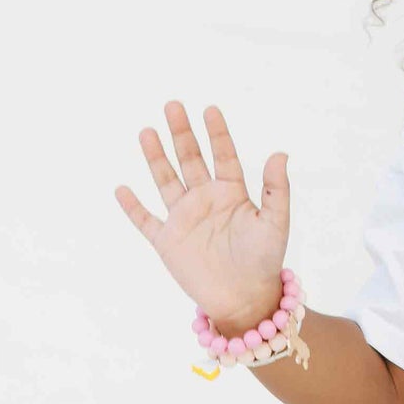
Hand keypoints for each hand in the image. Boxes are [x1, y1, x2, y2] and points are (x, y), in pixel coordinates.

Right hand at [115, 101, 289, 329]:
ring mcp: (184, 218)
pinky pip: (145, 221)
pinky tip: (122, 188)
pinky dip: (132, 207)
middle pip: (190, 160)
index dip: (216, 133)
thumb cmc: (265, 258)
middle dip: (181, 133)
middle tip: (173, 105)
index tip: (209, 109)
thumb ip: (276, 188)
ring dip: (156, 157)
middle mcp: (206, 200)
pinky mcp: (167, 241)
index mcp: (232, 192)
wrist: (245, 297)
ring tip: (147, 131)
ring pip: (166, 181)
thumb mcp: (275, 221)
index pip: (223, 155)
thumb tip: (281, 153)